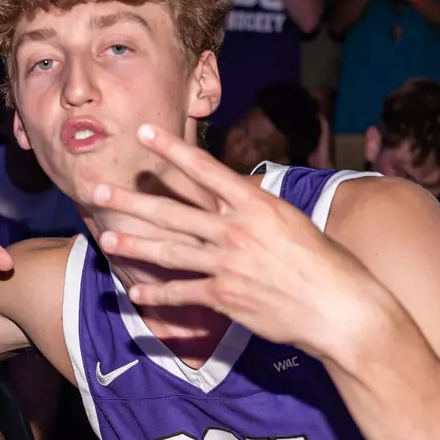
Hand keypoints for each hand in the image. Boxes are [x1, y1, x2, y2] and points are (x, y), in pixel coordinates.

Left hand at [89, 124, 396, 360]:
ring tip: (106, 238)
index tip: (143, 132)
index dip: (171, 149)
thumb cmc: (326, 263)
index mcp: (256, 204)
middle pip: (172, 211)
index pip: (205, 169)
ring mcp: (228, 264)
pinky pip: (183, 293)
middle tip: (98, 190)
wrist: (341, 307)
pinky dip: (158, 296)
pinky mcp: (226, 298)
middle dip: (130, 201)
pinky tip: (136, 294)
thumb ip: (259, 211)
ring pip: (169, 251)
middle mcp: (237, 230)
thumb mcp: (294, 223)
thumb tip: (240, 198)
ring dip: (134, 245)